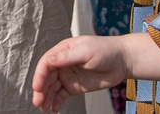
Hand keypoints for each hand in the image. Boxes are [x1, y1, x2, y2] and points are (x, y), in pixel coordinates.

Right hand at [29, 33, 159, 111]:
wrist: (122, 61)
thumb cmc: (105, 50)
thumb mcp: (86, 51)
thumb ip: (67, 57)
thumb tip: (49, 60)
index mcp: (63, 50)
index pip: (46, 63)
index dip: (39, 75)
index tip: (37, 87)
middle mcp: (63, 63)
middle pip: (47, 77)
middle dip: (41, 90)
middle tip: (38, 102)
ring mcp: (68, 76)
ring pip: (52, 88)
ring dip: (46, 97)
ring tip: (44, 109)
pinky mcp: (74, 87)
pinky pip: (61, 95)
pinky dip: (56, 102)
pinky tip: (54, 109)